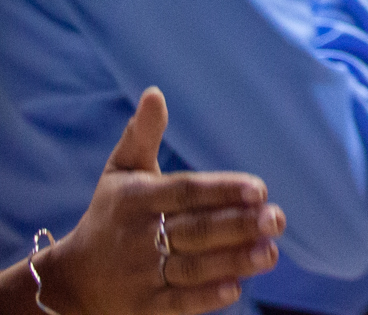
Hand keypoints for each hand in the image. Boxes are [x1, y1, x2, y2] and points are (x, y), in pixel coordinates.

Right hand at [33, 88, 282, 314]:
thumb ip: (141, 135)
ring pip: (191, 267)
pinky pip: (177, 303)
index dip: (222, 190)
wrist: (71, 280)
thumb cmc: (110, 215)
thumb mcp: (120, 173)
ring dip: (232, 261)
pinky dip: (206, 297)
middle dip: (238, 226)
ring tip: (270, 252)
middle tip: (277, 219)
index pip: (185, 192)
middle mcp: (137, 237)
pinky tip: (237, 288)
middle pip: (194, 231)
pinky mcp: (143, 306)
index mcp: (137, 200)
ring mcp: (140, 274)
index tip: (260, 188)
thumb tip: (155, 92)